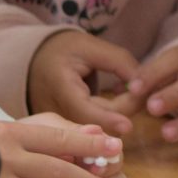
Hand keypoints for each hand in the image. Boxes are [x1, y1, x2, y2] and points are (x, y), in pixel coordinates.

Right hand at [27, 29, 143, 136]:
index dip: (108, 121)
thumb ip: (118, 62)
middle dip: (122, 112)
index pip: (84, 112)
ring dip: (118, 116)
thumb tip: (144, 84)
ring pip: (93, 130)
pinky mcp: (63, 129)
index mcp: (60, 88)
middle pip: (93, 125)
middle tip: (143, 91)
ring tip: (133, 93)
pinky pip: (88, 130)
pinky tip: (120, 103)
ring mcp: (57, 124)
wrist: (33, 60)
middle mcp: (55, 112)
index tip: (129, 126)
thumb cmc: (62, 50)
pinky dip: (108, 119)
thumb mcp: (90, 46)